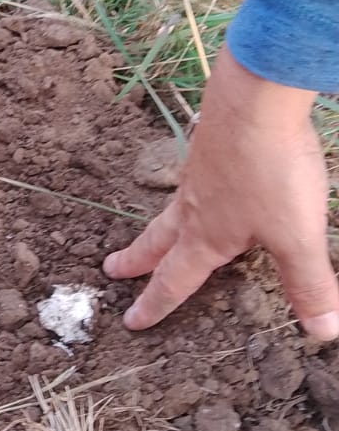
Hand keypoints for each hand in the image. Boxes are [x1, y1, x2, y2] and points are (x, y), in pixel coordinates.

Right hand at [105, 47, 338, 339]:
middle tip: (111, 269)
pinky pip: (192, 177)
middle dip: (137, 261)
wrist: (255, 98)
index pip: (176, 281)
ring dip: (158, 225)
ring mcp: (200, 172)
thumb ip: (308, 282)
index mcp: (208, 236)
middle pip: (158, 241)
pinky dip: (187, 191)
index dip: (155, 304)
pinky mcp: (211, 144)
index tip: (132, 320)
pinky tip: (200, 182)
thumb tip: (323, 333)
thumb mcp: (297, 235)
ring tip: (156, 231)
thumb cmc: (271, 171)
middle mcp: (195, 207)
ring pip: (172, 208)